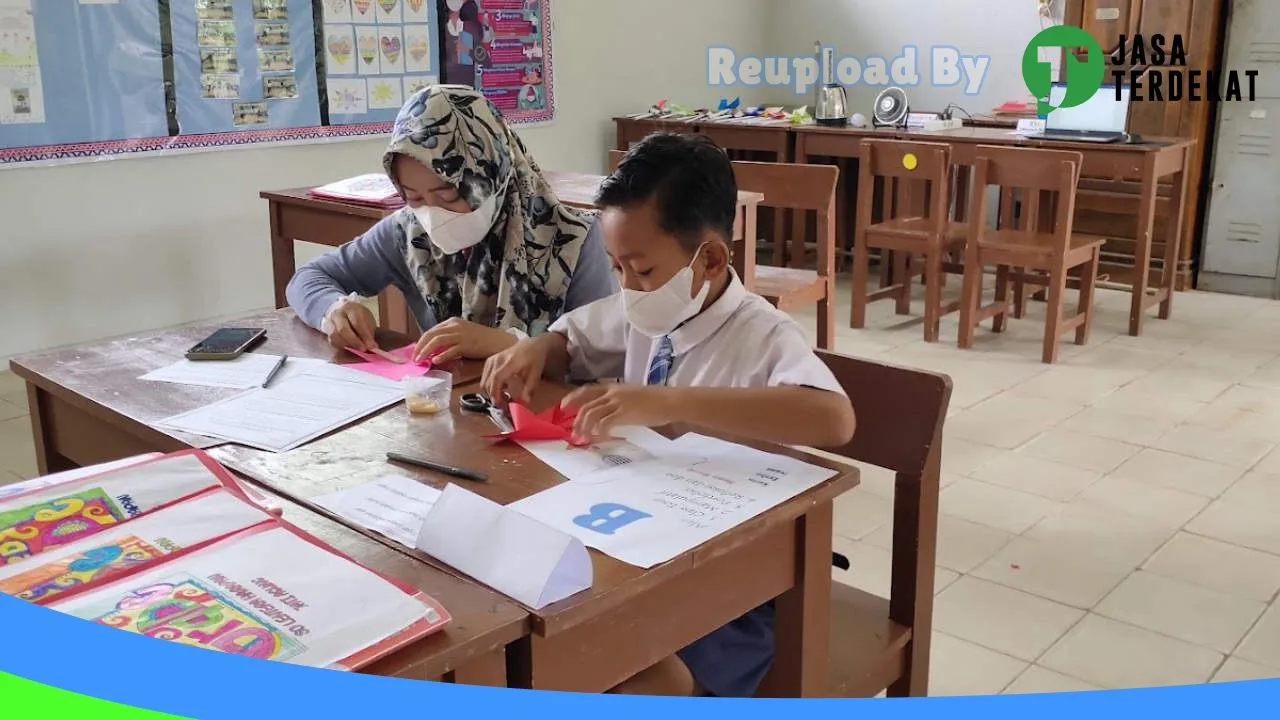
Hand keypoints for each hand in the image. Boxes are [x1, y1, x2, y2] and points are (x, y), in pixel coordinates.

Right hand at [325, 302, 376, 351]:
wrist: (344, 312)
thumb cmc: (358, 317)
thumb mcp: (367, 320)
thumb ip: (369, 332)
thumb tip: (372, 346)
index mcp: (351, 308)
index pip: (357, 322)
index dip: (365, 336)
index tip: (372, 346)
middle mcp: (338, 313)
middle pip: (343, 329)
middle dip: (355, 342)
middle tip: (364, 349)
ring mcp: (330, 321)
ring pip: (335, 337)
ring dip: (348, 345)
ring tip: (357, 349)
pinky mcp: (326, 331)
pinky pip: (332, 341)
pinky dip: (342, 347)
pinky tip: (350, 347)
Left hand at [413, 318, 515, 363]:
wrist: (498, 341)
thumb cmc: (481, 340)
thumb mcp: (462, 335)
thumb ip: (448, 340)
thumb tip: (432, 350)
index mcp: (452, 322)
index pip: (431, 331)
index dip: (421, 342)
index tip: (415, 352)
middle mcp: (455, 326)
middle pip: (431, 334)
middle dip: (420, 347)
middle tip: (414, 358)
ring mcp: (461, 335)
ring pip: (437, 341)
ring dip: (426, 351)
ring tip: (420, 360)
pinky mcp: (467, 344)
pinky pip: (450, 350)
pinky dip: (441, 355)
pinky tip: (435, 361)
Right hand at [482, 335, 551, 404]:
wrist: (531, 344)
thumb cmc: (534, 358)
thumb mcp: (536, 372)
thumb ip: (530, 387)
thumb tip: (525, 401)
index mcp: (510, 362)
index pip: (497, 378)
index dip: (496, 393)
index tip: (501, 404)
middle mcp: (497, 360)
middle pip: (488, 382)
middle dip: (494, 396)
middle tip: (505, 404)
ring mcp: (492, 360)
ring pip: (484, 381)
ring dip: (492, 392)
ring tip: (505, 396)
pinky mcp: (490, 361)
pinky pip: (485, 377)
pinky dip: (491, 385)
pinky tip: (503, 387)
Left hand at [561, 384, 678, 443]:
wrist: (670, 401)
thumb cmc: (655, 401)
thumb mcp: (632, 397)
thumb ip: (618, 403)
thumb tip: (608, 414)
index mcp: (613, 387)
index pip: (587, 390)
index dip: (573, 398)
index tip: (563, 407)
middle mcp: (613, 392)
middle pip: (586, 405)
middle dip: (577, 420)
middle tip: (573, 433)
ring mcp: (618, 402)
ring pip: (592, 414)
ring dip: (584, 428)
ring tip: (582, 439)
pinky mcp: (624, 412)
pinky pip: (605, 422)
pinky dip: (599, 431)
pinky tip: (598, 438)